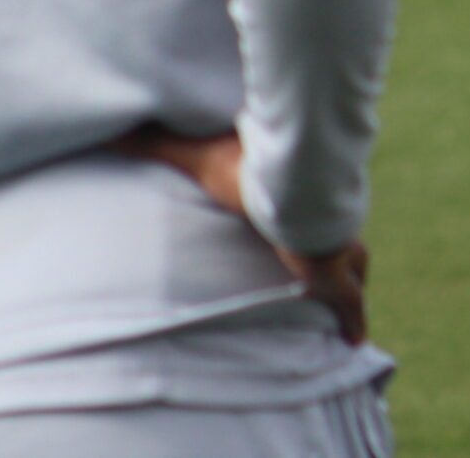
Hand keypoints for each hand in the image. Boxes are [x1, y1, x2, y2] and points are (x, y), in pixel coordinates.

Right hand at [109, 125, 371, 343]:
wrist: (296, 192)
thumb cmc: (252, 173)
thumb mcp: (200, 157)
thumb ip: (159, 145)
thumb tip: (114, 130)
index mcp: (298, 195)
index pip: (309, 204)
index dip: (309, 212)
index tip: (303, 221)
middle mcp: (326, 222)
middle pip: (343, 235)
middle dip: (341, 249)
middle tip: (330, 266)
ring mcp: (339, 252)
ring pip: (355, 265)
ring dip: (352, 279)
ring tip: (342, 298)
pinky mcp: (339, 280)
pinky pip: (351, 305)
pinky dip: (353, 321)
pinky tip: (353, 339)